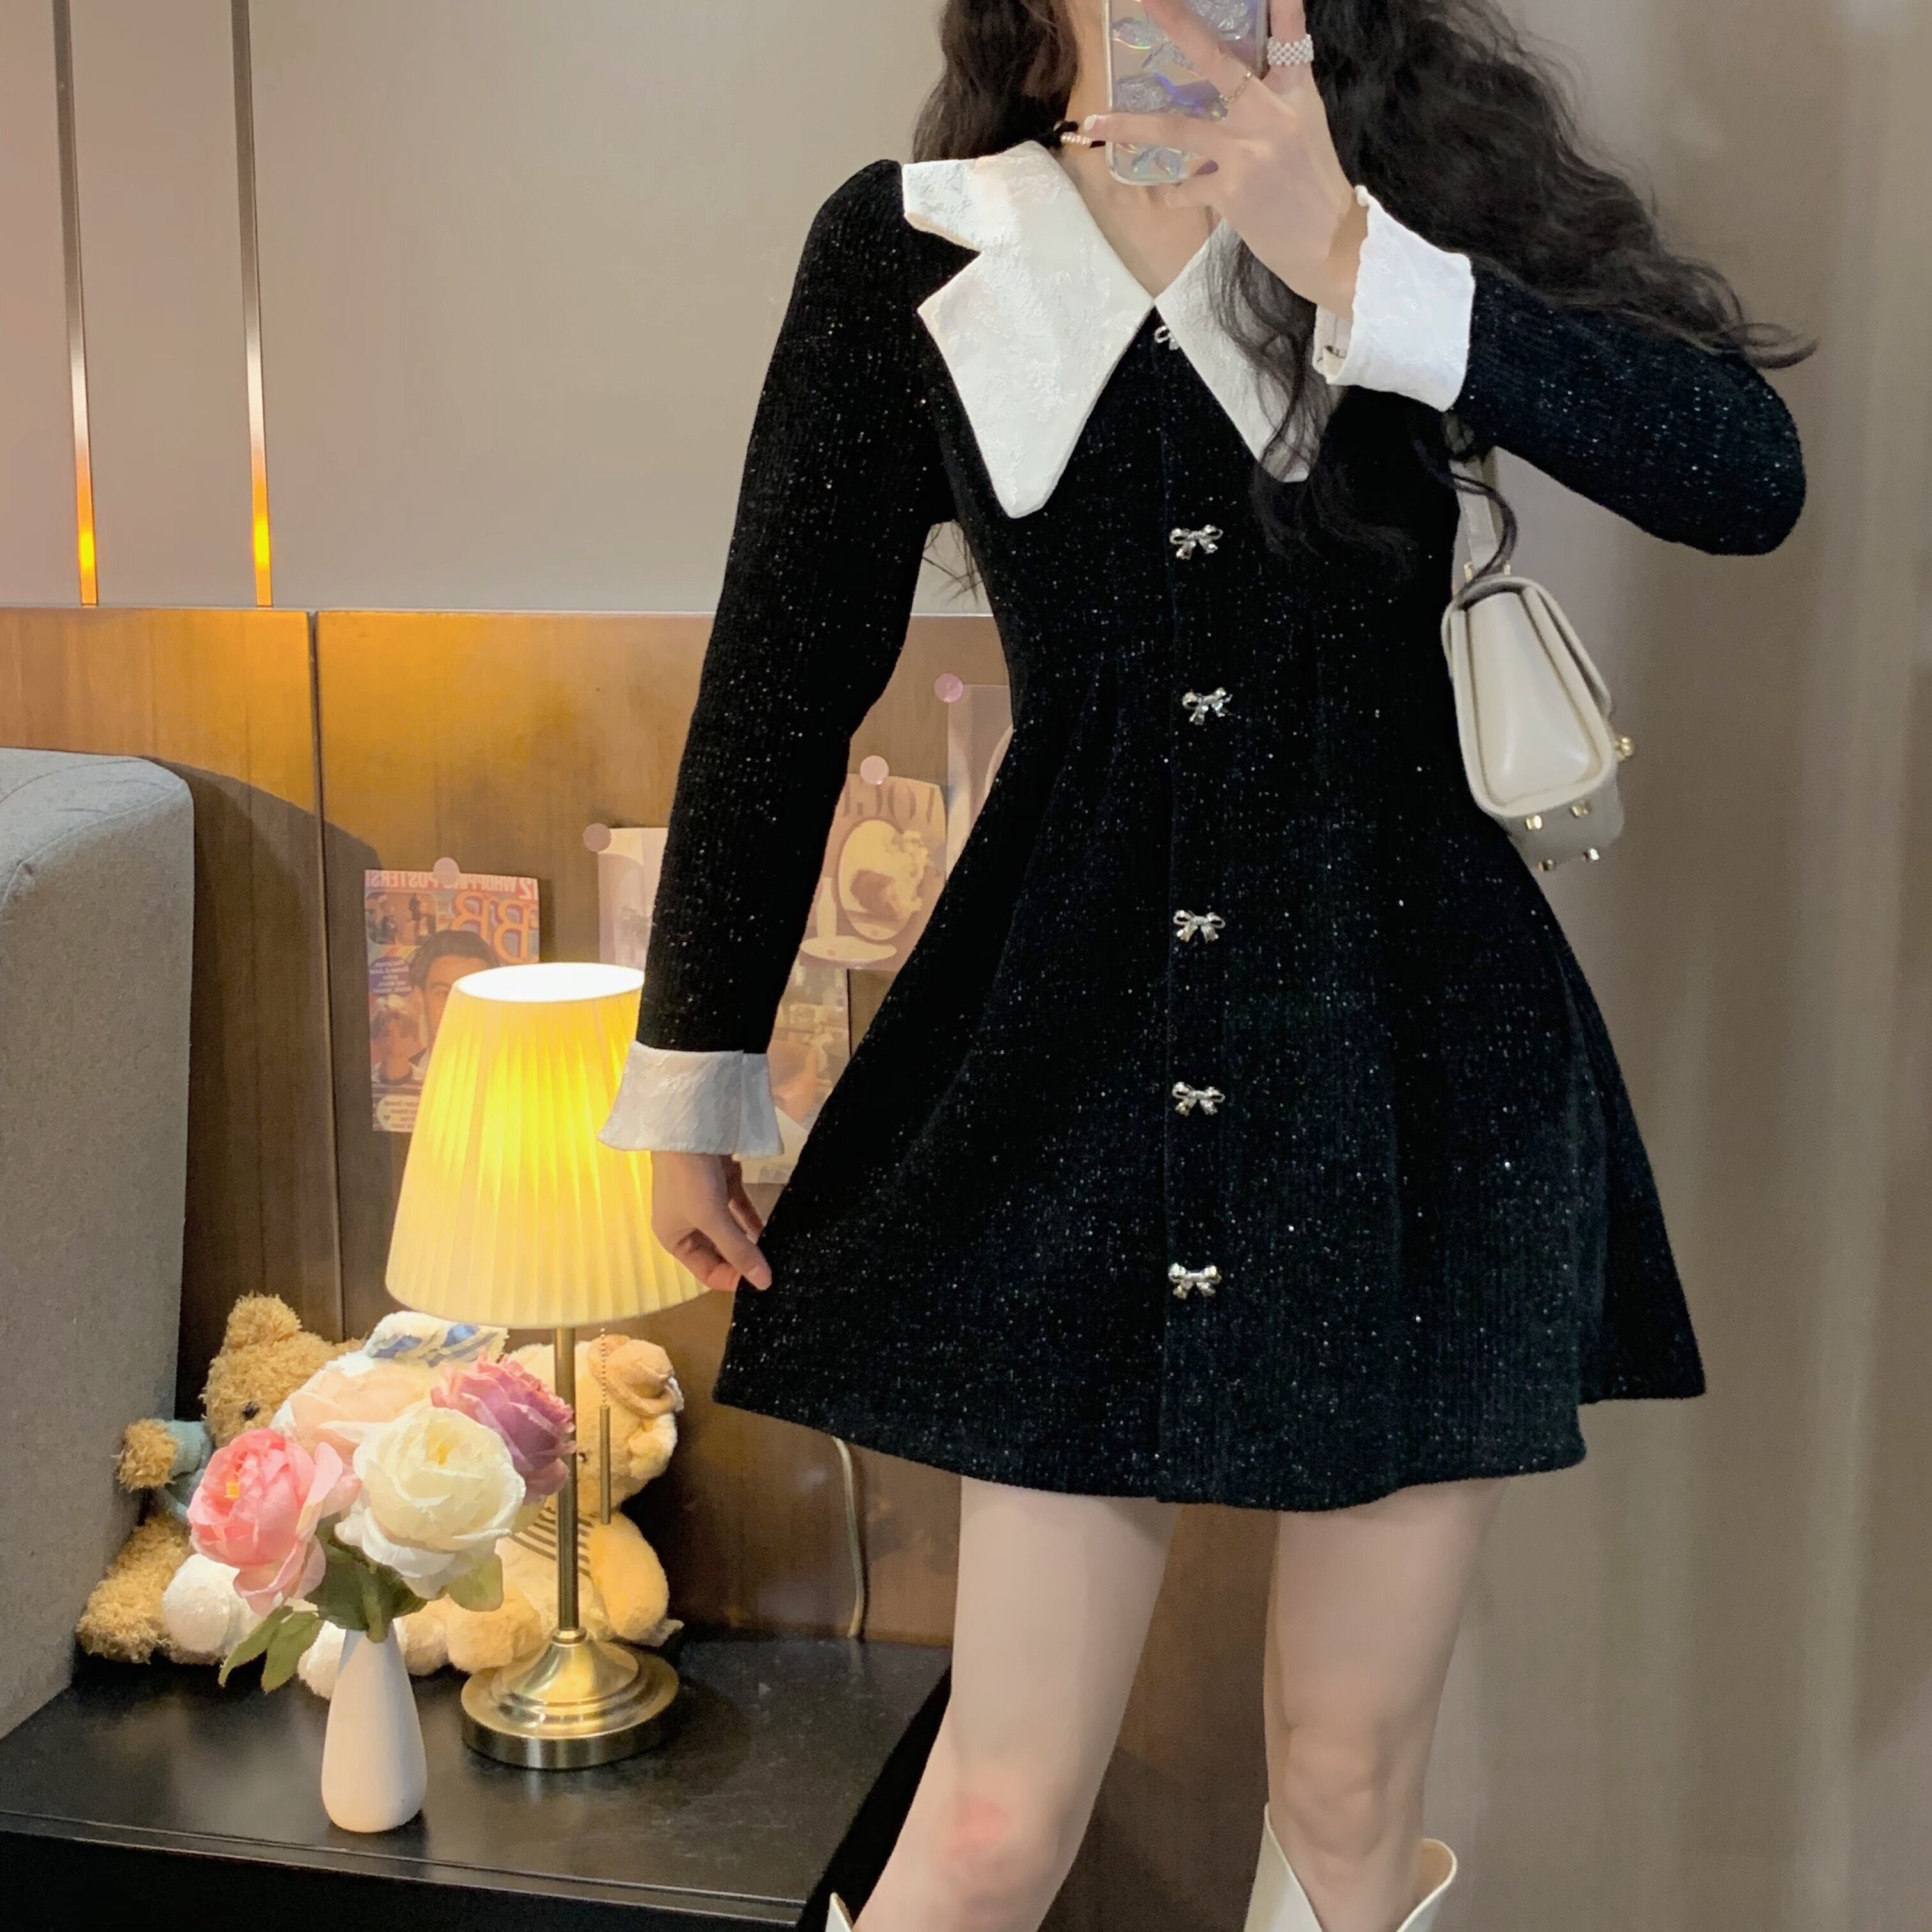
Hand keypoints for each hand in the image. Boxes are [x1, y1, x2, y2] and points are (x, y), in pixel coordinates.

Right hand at [649, 1151, 771, 1291]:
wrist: (686, 1127)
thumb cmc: (690, 1179)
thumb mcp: (712, 1218)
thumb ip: (739, 1250)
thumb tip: (764, 1283)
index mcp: (675, 1240)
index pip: (707, 1272)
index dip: (733, 1280)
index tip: (762, 1283)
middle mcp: (687, 1225)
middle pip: (719, 1254)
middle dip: (743, 1262)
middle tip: (775, 1269)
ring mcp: (703, 1205)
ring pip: (731, 1232)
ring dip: (750, 1241)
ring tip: (777, 1252)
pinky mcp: (719, 1186)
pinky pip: (738, 1210)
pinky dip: (751, 1219)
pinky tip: (770, 1229)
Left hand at [1084, 0, 1366, 317]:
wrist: (1331, 245)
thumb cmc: (1314, 185)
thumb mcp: (1304, 127)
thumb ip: (1271, 99)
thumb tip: (1230, 85)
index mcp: (1295, 92)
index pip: (1290, 34)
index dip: (1280, 3)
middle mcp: (1271, 114)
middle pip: (1217, 63)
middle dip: (1180, 28)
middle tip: (1149, 1)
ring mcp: (1248, 152)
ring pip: (1176, 128)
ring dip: (1130, 125)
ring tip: (1093, 123)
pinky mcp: (1231, 191)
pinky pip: (1185, 188)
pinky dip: (1172, 193)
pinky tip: (1164, 196)